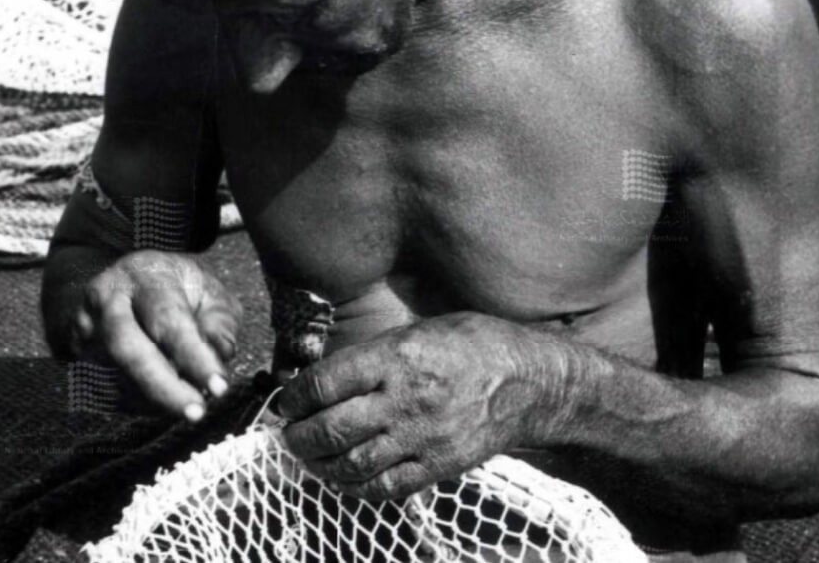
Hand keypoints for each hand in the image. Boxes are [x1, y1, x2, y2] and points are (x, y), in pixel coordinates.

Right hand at [72, 251, 242, 420]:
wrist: (122, 282)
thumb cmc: (175, 289)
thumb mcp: (209, 292)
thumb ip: (220, 323)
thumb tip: (219, 357)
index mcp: (146, 277)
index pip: (169, 319)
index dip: (193, 356)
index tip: (218, 386)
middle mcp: (107, 300)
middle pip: (128, 349)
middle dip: (164, 388)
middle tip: (195, 412)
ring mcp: (85, 329)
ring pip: (114, 376)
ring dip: (155, 400)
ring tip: (187, 405)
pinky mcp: (76, 356)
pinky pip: (105, 391)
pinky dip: (139, 403)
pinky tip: (162, 401)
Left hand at [275, 313, 538, 499]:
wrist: (530, 384)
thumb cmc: (475, 345)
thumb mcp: (421, 330)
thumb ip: (374, 353)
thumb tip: (326, 374)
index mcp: (397, 358)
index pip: (325, 383)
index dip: (295, 397)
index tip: (287, 402)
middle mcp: (404, 400)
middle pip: (330, 428)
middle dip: (298, 436)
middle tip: (290, 434)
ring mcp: (421, 438)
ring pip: (350, 464)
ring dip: (318, 464)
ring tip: (309, 456)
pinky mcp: (437, 467)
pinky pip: (384, 487)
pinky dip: (354, 488)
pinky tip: (342, 479)